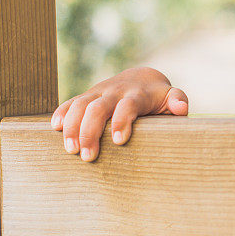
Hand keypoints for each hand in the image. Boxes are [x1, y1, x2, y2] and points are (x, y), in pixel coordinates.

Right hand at [50, 66, 188, 160]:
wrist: (142, 78)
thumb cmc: (159, 97)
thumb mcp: (171, 97)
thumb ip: (178, 101)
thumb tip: (180, 109)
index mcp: (137, 95)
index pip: (128, 105)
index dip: (122, 121)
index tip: (118, 141)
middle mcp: (115, 91)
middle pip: (98, 108)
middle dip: (91, 131)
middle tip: (87, 157)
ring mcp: (98, 92)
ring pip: (80, 105)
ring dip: (72, 127)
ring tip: (70, 150)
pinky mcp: (87, 96)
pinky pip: (71, 102)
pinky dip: (61, 113)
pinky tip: (54, 128)